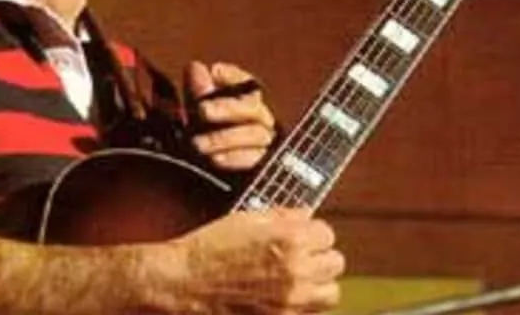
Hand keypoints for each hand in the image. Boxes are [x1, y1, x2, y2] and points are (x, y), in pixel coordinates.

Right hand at [175, 208, 343, 313]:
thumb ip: (282, 216)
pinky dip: (301, 306)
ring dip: (318, 284)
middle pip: (335, 263)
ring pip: (331, 293)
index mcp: (289, 239)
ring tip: (298, 279)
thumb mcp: (244, 219)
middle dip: (319, 256)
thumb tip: (306, 215)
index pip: (326, 233)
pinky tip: (283, 297)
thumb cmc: (209, 248)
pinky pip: (309, 314)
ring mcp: (290, 302)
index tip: (302, 235)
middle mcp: (296, 271)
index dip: (312, 232)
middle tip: (302, 256)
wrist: (183, 284)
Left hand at [185, 60, 276, 170]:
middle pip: (252, 107)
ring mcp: (264, 142)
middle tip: (202, 110)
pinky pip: (254, 159)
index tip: (215, 71)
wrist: (216, 179)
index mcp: (247, 100)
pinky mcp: (262, 164)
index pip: (247, 82)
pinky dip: (235, 158)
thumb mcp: (198, 111)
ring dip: (224, 138)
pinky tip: (215, 159)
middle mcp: (260, 118)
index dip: (233, 76)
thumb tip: (195, 67)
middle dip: (227, 107)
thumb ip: (197, 90)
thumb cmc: (208, 135)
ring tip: (197, 143)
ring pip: (254, 134)